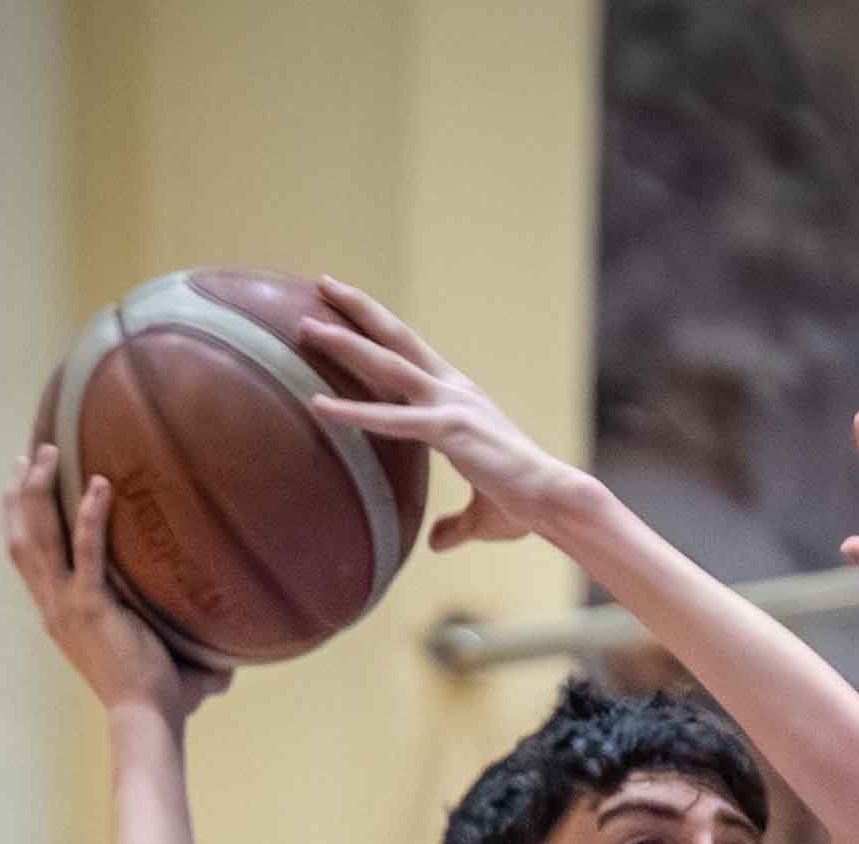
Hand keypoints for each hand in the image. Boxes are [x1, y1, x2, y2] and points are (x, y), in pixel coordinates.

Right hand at [4, 415, 227, 731]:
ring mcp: (68, 606)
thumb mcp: (153, 654)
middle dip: (22, 491)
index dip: (18, 516)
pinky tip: (101, 483)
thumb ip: (178, 641)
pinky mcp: (92, 607)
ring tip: (51, 452)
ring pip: (38, 537)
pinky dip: (91, 516)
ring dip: (41, 490)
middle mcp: (54, 607)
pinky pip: (87, 551)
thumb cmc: (157, 697)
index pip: (25, 557)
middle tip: (33, 452)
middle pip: (22, 538)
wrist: (149, 720)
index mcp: (59, 615)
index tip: (20, 482)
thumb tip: (227, 653)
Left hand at [297, 277, 575, 554]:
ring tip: (305, 326)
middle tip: (323, 284)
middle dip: (358, 310)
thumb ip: (454, 526)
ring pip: (387, 363)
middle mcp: (452, 389)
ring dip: (345, 342)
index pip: (410, 355)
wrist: (553, 500)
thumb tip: (437, 544)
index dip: (380, 330)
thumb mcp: (480, 517)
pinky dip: (352, 411)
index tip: (350, 307)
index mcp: (459, 398)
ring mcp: (449, 404)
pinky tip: (318, 404)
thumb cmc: (523, 507)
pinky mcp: (447, 429)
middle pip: (396, 339)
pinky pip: (389, 419)